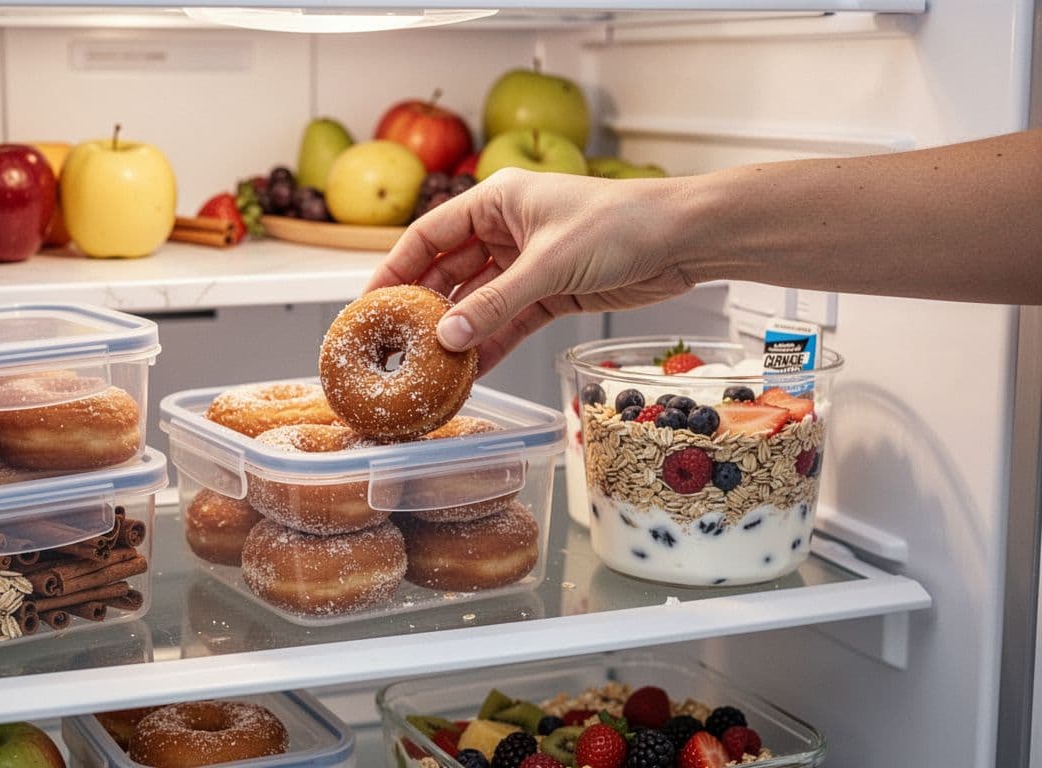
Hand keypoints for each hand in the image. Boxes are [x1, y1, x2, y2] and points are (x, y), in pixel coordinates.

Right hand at [366, 168, 695, 374]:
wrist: (683, 239)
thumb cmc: (620, 225)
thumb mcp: (548, 264)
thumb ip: (495, 304)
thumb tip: (447, 338)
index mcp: (496, 201)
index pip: (428, 235)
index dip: (395, 269)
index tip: (369, 303)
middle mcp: (506, 229)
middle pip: (449, 271)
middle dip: (425, 308)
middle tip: (395, 344)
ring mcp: (528, 262)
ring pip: (479, 301)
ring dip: (459, 331)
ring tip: (429, 364)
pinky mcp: (552, 292)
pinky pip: (510, 320)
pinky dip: (493, 342)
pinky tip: (472, 368)